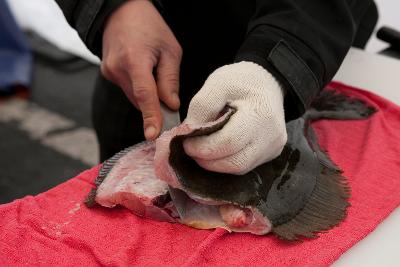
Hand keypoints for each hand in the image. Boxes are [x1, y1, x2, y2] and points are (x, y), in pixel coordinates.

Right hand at [101, 0, 181, 139]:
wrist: (121, 10)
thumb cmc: (150, 26)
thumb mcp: (170, 50)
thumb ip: (170, 80)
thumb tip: (171, 106)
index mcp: (134, 59)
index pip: (144, 95)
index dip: (151, 117)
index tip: (153, 135)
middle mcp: (117, 68)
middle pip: (140, 99)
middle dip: (155, 107)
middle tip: (171, 105)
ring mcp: (109, 71)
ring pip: (133, 97)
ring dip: (147, 97)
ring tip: (155, 75)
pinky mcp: (107, 73)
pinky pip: (127, 89)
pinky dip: (139, 89)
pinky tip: (144, 73)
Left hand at [183, 62, 286, 174]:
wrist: (267, 83)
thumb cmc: (241, 81)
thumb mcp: (217, 83)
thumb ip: (201, 107)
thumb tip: (188, 134)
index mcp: (259, 114)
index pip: (229, 142)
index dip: (203, 147)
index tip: (185, 142)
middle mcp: (271, 136)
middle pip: (235, 163)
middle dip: (207, 160)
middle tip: (190, 149)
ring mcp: (273, 148)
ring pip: (239, 169)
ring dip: (215, 164)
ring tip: (201, 150)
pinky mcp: (271, 154)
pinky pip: (245, 166)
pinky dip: (226, 162)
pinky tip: (216, 151)